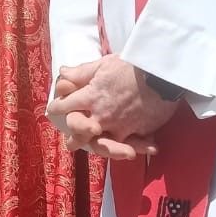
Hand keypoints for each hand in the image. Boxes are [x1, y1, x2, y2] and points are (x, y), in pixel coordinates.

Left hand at [47, 55, 177, 159]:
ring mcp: (118, 126)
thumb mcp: (104, 64)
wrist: (161, 74)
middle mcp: (100, 114)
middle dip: (73, 136)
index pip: (66, 105)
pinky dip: (129, 149)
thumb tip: (62, 71)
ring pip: (100, 144)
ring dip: (95, 147)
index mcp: (90, 96)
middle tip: (71, 142)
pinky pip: (128, 145)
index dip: (58, 107)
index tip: (54, 109)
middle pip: (79, 130)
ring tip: (93, 150)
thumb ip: (82, 71)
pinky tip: (128, 153)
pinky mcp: (135, 132)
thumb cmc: (132, 65)